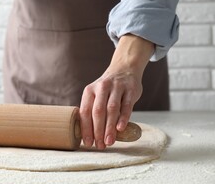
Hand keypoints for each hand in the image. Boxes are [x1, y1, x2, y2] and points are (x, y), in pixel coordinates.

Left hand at [79, 34, 153, 149]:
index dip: (86, 128)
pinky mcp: (130, 89)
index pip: (85, 111)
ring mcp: (116, 87)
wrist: (124, 69)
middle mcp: (101, 88)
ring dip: (110, 127)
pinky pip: (126, 105)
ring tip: (109, 141)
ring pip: (111, 109)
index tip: (88, 142)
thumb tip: (90, 135)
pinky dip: (123, 118)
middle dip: (98, 130)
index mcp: (89, 91)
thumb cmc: (108, 89)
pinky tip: (120, 129)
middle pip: (97, 112)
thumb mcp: (96, 95)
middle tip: (100, 145)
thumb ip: (93, 110)